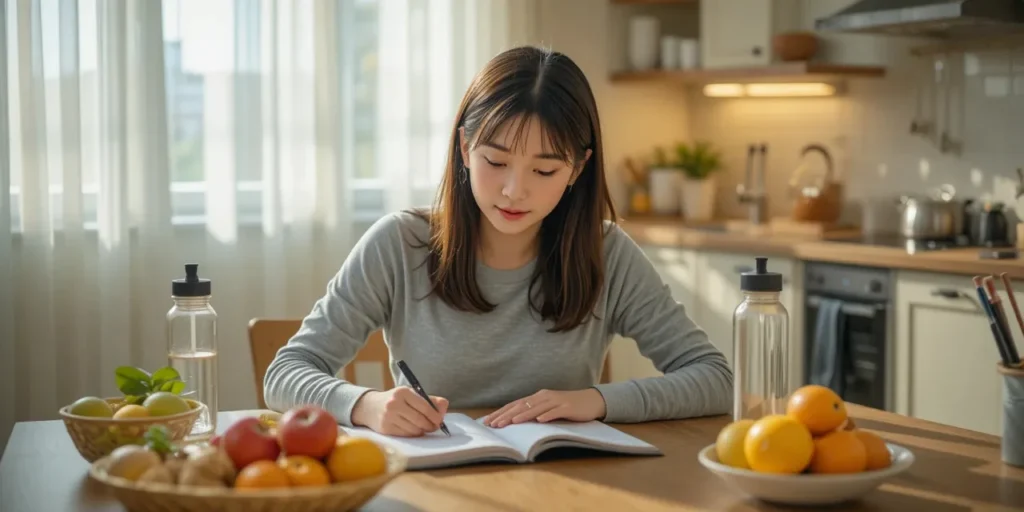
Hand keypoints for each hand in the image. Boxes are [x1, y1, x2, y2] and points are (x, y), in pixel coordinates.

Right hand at [351, 387, 448, 436]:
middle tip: (434, 427)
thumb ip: (430, 399)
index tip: (440, 420)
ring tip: (423, 427)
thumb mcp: (411, 394)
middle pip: (420, 420)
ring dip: (422, 430)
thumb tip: (445, 406)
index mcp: (403, 392)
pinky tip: (413, 429)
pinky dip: (413, 434)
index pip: (425, 407)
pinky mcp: (386, 428)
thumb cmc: (397, 400)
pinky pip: (406, 435)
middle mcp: (394, 403)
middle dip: (431, 425)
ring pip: (414, 429)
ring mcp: (389, 417)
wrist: (370, 407)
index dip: (436, 416)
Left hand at [482, 388, 606, 427]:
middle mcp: (544, 397)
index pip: (515, 404)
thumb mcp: (548, 408)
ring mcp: (556, 401)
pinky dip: (547, 415)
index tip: (488, 421)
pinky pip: (556, 411)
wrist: (590, 401)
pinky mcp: (567, 407)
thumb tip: (514, 420)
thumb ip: (534, 412)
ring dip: (524, 415)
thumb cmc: (567, 406)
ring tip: (512, 422)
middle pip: (522, 405)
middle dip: (507, 415)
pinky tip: (540, 421)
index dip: (501, 412)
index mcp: (537, 397)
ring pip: (537, 408)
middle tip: (494, 424)